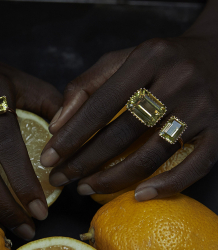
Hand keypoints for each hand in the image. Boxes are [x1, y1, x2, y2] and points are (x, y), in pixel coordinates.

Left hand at [40, 34, 217, 200]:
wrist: (217, 54)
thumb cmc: (160, 61)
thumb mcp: (121, 60)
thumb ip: (86, 86)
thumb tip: (57, 125)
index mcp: (149, 58)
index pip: (100, 104)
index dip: (71, 136)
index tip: (48, 158)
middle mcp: (178, 81)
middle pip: (123, 132)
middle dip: (85, 161)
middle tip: (61, 179)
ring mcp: (202, 108)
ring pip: (152, 153)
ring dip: (115, 178)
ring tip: (86, 188)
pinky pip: (196, 165)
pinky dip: (167, 185)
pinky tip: (139, 195)